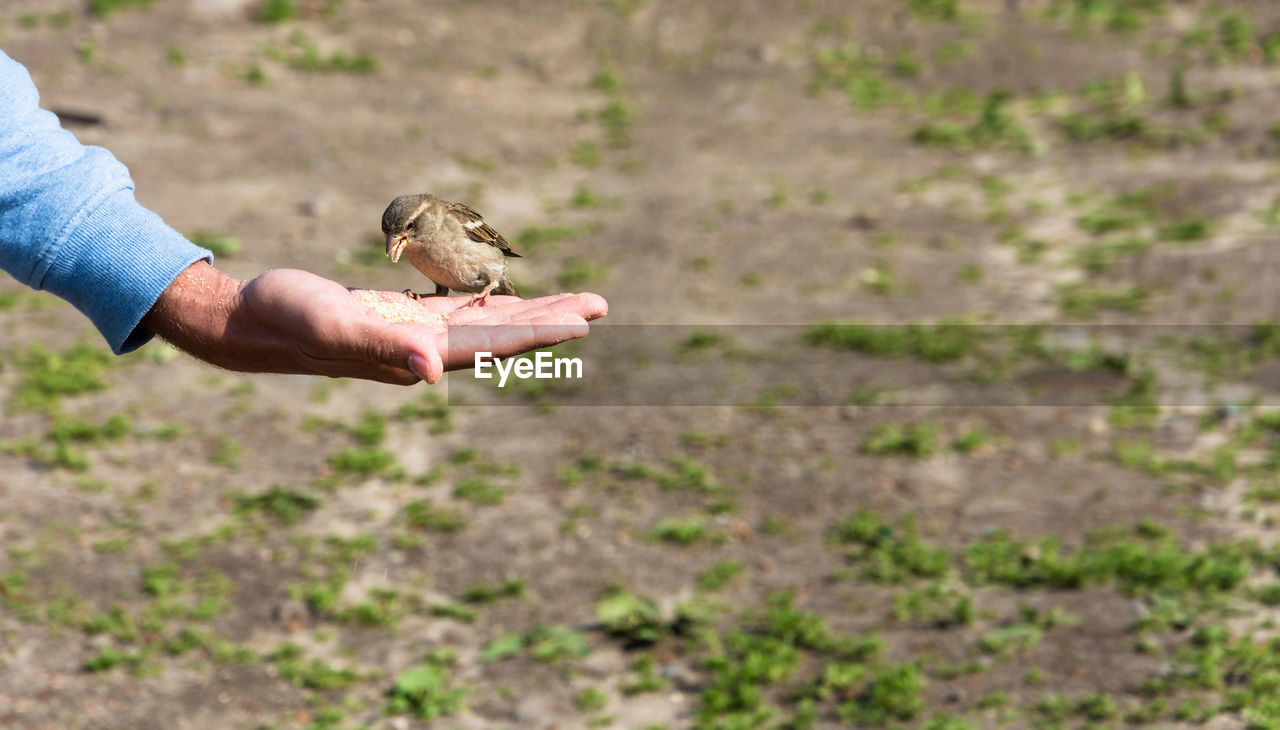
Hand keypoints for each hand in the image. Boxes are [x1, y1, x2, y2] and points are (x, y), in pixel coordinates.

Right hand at [142, 262, 607, 384]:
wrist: (248, 322)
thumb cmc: (284, 318)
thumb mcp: (331, 324)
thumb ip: (382, 347)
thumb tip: (434, 372)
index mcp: (415, 355)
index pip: (491, 345)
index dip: (538, 333)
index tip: (583, 323)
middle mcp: (423, 352)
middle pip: (502, 336)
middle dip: (552, 320)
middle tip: (601, 306)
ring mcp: (414, 338)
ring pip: (487, 324)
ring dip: (531, 312)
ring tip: (576, 302)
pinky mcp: (401, 320)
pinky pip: (460, 313)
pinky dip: (491, 305)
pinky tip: (512, 300)